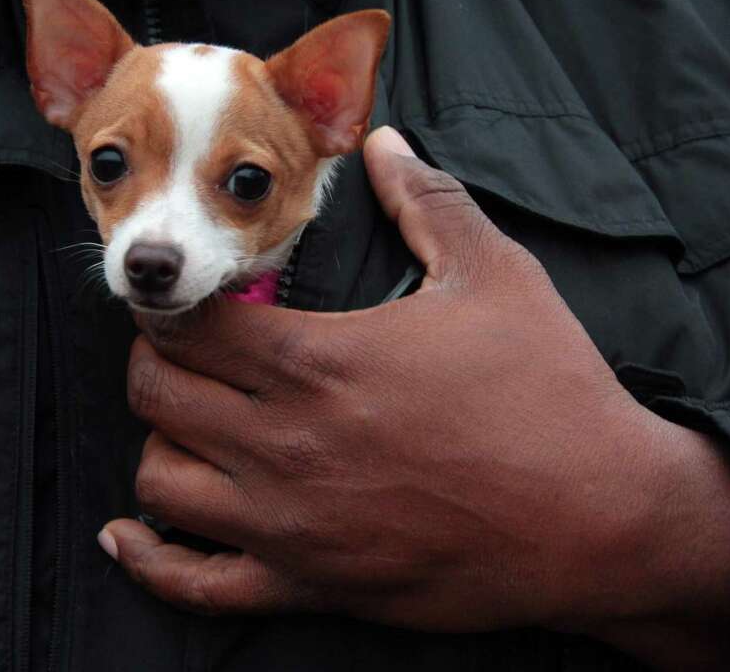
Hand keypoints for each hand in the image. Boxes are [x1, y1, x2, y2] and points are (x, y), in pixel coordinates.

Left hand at [101, 127, 729, 666]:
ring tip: (194, 422)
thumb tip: (387, 141)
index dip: (180, 301)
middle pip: (157, 392)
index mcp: (318, 362)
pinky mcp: (310, 587)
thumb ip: (429, 200)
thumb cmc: (550, 393)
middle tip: (190, 351)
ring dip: (162, 442)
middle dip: (157, 360)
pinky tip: (130, 534)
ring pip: (161, 480)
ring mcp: (289, 525)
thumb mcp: (497, 276)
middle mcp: (284, 445)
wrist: (599, 519)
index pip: (191, 323)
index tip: (198, 297)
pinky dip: (151, 559)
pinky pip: (196, 585)